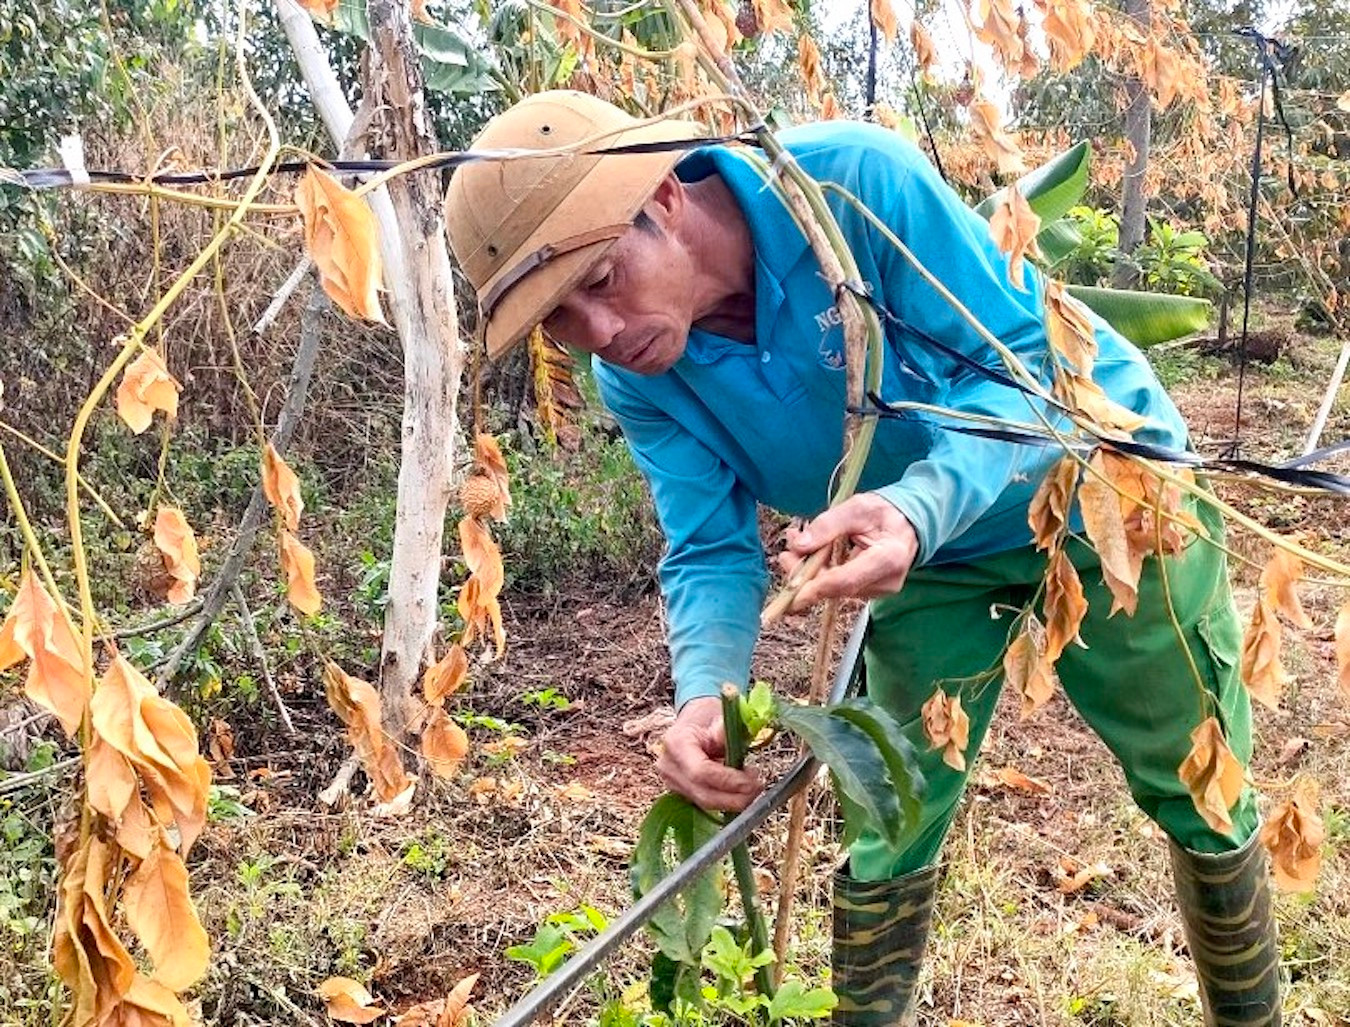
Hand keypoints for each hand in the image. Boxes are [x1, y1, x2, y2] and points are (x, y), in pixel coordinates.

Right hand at [656, 696, 763, 812]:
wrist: (692, 722)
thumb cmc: (706, 718)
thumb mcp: (718, 717)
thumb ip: (727, 729)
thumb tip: (742, 732)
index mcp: (676, 743)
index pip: (702, 772)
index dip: (729, 781)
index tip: (751, 781)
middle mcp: (669, 766)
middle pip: (704, 794)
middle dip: (735, 797)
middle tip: (757, 787)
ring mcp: (671, 781)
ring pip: (705, 803)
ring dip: (733, 800)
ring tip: (751, 786)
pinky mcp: (680, 791)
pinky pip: (705, 802)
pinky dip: (725, 799)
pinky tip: (739, 790)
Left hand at [777, 493, 918, 612]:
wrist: (910, 522)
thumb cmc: (884, 512)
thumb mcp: (857, 507)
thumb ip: (828, 525)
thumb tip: (799, 545)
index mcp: (888, 558)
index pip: (846, 580)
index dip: (815, 587)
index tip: (790, 591)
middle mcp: (886, 581)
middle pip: (837, 587)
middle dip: (806, 574)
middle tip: (786, 554)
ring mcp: (880, 590)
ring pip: (836, 588)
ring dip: (812, 571)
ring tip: (797, 545)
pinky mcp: (872, 591)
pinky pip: (841, 585)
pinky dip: (824, 572)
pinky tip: (813, 553)